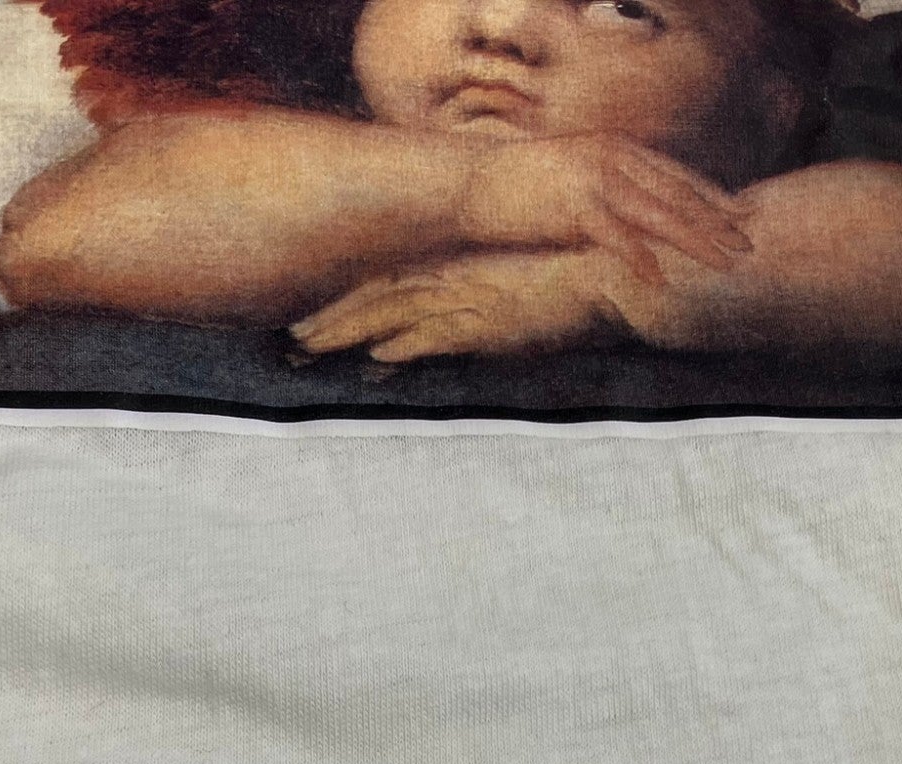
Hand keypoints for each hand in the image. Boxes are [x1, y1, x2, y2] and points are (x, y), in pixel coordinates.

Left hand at [291, 252, 621, 362]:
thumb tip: (459, 327)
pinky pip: (434, 335)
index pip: (390, 281)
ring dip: (347, 332)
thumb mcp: (517, 289)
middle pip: (376, 296)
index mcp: (459, 266)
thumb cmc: (574, 279)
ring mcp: (468, 299)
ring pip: (390, 314)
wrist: (613, 272)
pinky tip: (376, 359)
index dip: (349, 299)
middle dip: (331, 318)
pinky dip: (402, 346)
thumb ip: (483, 306)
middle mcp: (454, 278)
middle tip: (288, 336)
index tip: (314, 314)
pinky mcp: (489, 321)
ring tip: (306, 346)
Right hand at [457, 134, 749, 284]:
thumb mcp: (576, 178)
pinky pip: (615, 236)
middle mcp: (611, 157)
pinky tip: (660, 280)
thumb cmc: (522, 187)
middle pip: (677, 193)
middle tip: (749, 246)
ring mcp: (593, 179)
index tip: (744, 218)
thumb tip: (641, 218)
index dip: (713, 198)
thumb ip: (611, 190)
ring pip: (658, 213)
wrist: (470, 182)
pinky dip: (639, 259)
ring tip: (724, 263)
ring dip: (695, 240)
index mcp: (616, 149)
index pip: (677, 175)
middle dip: (717, 222)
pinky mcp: (571, 206)